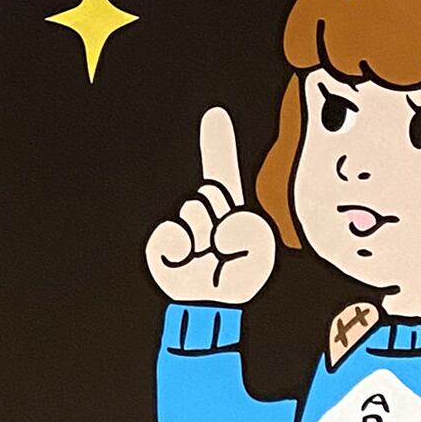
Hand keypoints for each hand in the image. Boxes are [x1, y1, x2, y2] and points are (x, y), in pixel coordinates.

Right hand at [146, 107, 276, 306]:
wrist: (208, 307)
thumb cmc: (234, 277)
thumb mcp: (259, 254)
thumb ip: (254, 233)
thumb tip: (222, 225)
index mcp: (227, 211)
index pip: (223, 173)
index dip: (219, 145)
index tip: (215, 115)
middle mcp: (203, 213)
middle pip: (211, 193)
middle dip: (222, 218)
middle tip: (223, 246)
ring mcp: (181, 226)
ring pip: (193, 212)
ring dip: (205, 237)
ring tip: (207, 257)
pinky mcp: (161, 243)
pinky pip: (171, 232)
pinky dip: (180, 248)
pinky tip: (187, 260)